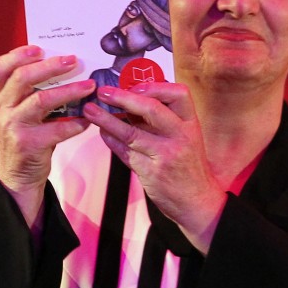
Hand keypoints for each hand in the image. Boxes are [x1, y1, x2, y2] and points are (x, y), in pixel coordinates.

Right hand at [0, 46, 93, 226]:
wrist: (18, 175)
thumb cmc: (26, 136)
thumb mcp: (20, 111)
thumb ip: (31, 92)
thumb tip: (63, 66)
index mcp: (1, 97)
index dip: (17, 55)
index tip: (39, 48)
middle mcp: (3, 109)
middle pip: (22, 78)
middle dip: (49, 66)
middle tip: (73, 60)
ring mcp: (13, 127)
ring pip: (40, 101)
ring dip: (68, 91)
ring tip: (89, 86)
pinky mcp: (27, 144)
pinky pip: (55, 130)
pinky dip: (74, 124)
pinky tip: (86, 120)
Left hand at [82, 82, 226, 252]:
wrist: (197, 201)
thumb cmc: (188, 166)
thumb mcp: (187, 137)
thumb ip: (165, 120)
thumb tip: (132, 98)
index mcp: (191, 123)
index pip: (178, 93)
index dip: (154, 86)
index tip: (133, 85)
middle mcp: (180, 136)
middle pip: (151, 109)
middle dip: (123, 97)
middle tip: (103, 92)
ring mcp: (166, 155)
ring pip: (131, 132)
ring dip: (107, 120)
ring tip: (90, 111)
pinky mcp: (151, 172)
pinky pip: (125, 152)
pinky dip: (111, 141)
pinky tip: (101, 132)